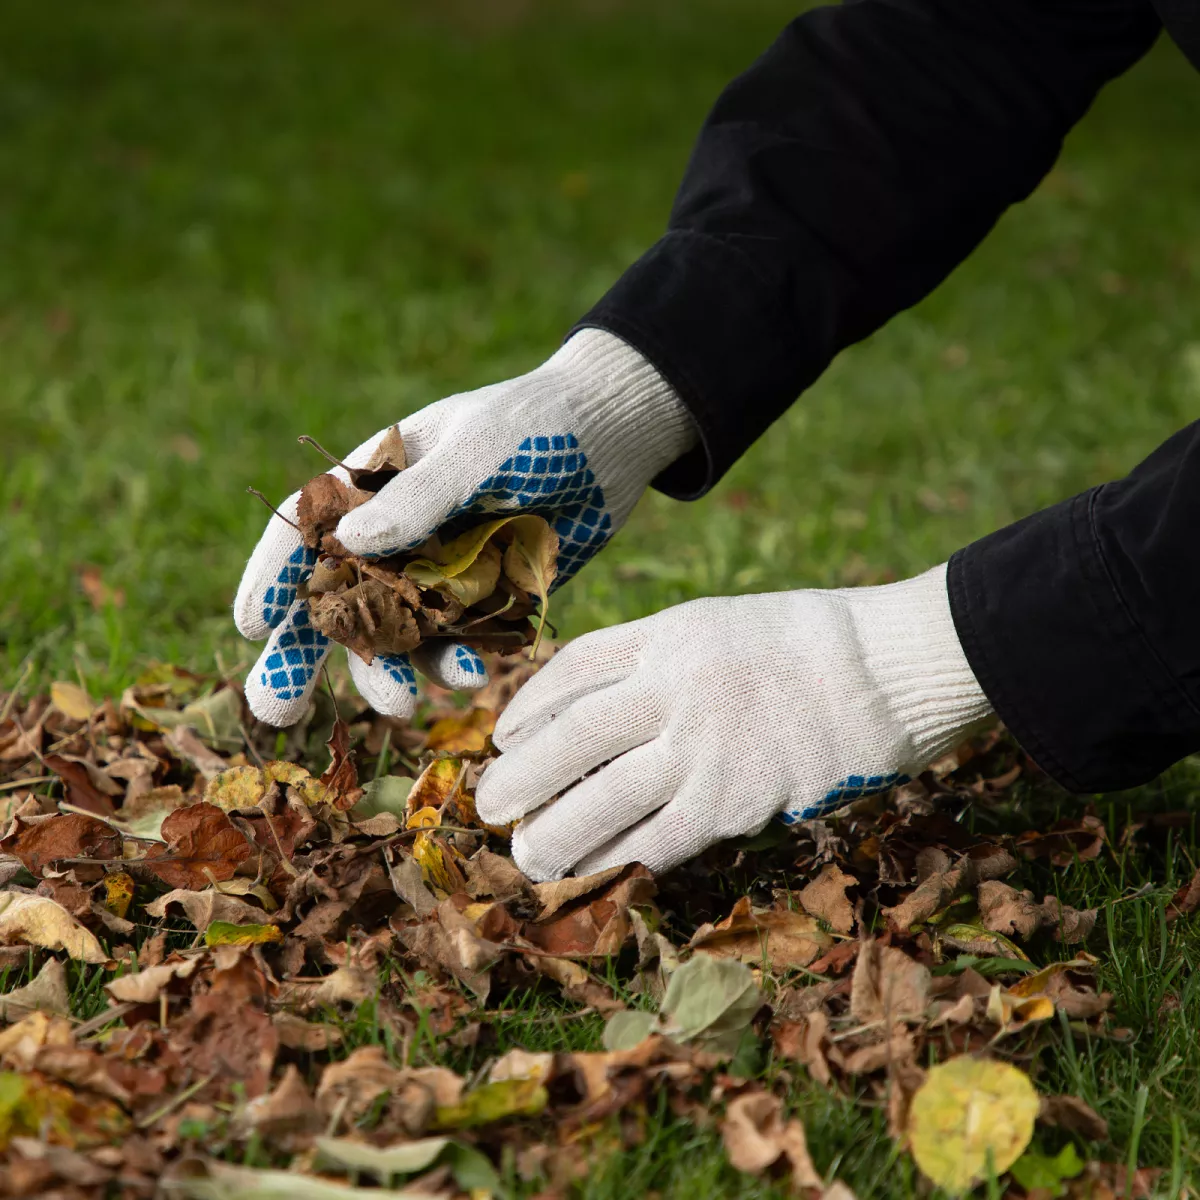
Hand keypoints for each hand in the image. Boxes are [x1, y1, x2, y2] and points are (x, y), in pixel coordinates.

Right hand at [234, 329, 695, 726]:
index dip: (275, 576)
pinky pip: (457, 644)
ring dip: (389, 673)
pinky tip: (473, 675)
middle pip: (337, 600)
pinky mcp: (485, 601)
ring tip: (400, 705)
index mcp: (375, 481)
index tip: (249, 625)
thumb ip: (422, 495)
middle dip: (305, 656)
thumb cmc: (537, 424)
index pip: (308, 529)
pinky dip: (457, 664)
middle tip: (276, 712)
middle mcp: (398, 534)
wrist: (611, 440)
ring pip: (396, 636)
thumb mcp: (480, 449)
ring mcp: (440, 572)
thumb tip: (352, 541)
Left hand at [476, 565, 992, 880]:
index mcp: (668, 634)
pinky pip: (656, 838)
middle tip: (487, 805)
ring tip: (525, 856)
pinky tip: (592, 874)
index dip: (529, 704)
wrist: (889, 669)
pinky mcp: (732, 799)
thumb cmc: (816, 644)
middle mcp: (671, 686)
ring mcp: (699, 744)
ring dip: (555, 833)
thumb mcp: (726, 623)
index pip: (573, 669)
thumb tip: (618, 703)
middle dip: (520, 775)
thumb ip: (668, 657)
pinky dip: (617, 859)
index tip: (504, 733)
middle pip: (570, 737)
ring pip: (600, 798)